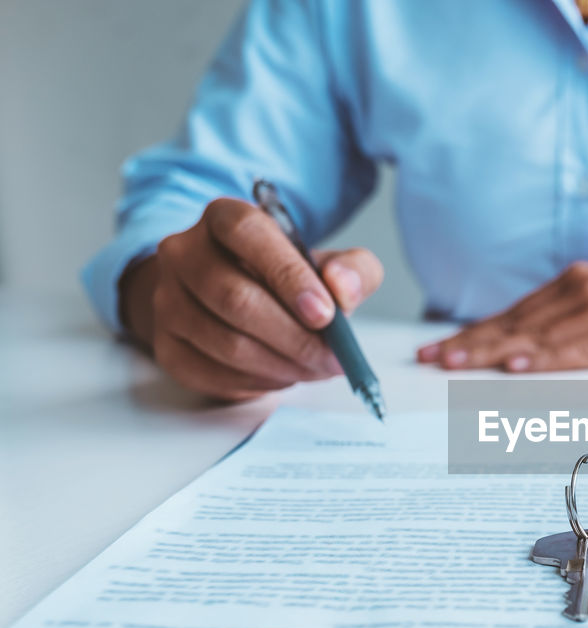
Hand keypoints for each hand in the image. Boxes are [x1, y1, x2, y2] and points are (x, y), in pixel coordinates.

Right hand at [119, 197, 383, 400]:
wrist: (233, 301)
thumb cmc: (285, 280)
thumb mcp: (329, 265)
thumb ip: (352, 270)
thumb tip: (342, 288)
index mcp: (224, 218)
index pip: (248, 234)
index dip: (289, 276)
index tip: (325, 313)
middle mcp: (184, 252)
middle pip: (235, 298)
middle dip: (294, 337)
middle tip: (333, 357)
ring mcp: (168, 300)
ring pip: (226, 342)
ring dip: (282, 364)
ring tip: (315, 368)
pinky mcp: (167, 346)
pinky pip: (214, 373)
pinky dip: (259, 381)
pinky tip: (284, 373)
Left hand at [416, 262, 587, 371]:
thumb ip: (566, 317)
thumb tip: (518, 346)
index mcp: (573, 282)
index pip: (512, 314)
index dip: (471, 334)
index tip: (436, 351)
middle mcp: (582, 290)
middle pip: (515, 325)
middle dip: (468, 344)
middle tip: (429, 361)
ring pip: (538, 338)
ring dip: (493, 352)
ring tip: (455, 365)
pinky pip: (579, 350)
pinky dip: (545, 359)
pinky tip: (517, 366)